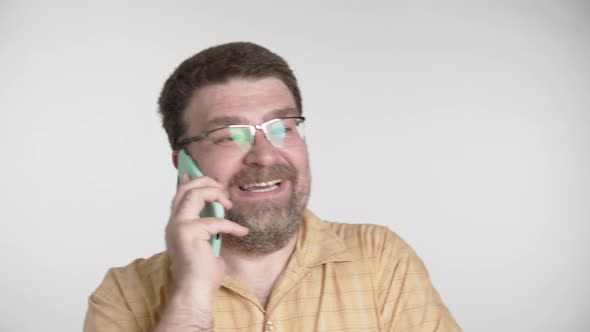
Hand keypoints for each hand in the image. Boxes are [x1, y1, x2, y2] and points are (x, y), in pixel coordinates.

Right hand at [161, 173, 247, 325]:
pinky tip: (242, 232)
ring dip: (215, 193)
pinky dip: (231, 225)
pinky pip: (214, 220)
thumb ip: (208, 226)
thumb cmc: (202, 273)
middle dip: (205, 181)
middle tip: (222, 188)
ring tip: (228, 204)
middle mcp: (174, 223)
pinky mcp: (189, 233)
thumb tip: (216, 213)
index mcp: (176, 225)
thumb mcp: (207, 243)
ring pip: (194, 194)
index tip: (199, 172)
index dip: (190, 181)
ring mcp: (179, 227)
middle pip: (185, 188)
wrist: (195, 292)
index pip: (180, 195)